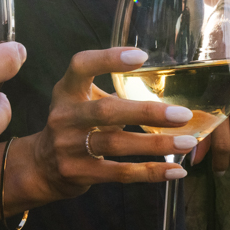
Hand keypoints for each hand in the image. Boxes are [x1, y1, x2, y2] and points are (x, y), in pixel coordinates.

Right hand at [30, 48, 197, 198]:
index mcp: (67, 91)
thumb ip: (113, 92)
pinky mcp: (78, 173)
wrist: (41, 167)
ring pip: (117, 145)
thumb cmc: (75, 125)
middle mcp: (64, 116)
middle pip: (106, 111)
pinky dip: (150, 172)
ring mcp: (68, 147)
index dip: (109, 59)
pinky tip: (175, 170)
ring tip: (188, 142)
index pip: (81, 65)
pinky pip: (120, 173)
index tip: (142, 57)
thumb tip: (169, 86)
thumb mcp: (81, 101)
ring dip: (156, 144)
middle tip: (183, 114)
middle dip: (147, 112)